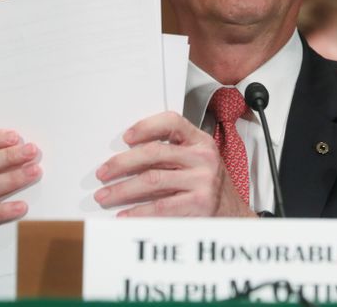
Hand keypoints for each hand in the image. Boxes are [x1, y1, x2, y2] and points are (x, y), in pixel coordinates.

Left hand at [93, 111, 255, 217]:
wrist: (233, 213)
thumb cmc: (207, 184)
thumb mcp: (196, 159)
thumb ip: (170, 152)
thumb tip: (125, 156)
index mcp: (200, 140)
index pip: (172, 122)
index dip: (146, 126)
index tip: (125, 137)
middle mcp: (203, 157)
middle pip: (154, 153)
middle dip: (122, 163)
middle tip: (103, 172)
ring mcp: (202, 181)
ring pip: (152, 180)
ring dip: (123, 189)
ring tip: (105, 195)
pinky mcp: (199, 204)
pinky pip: (161, 207)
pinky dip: (138, 212)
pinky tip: (125, 215)